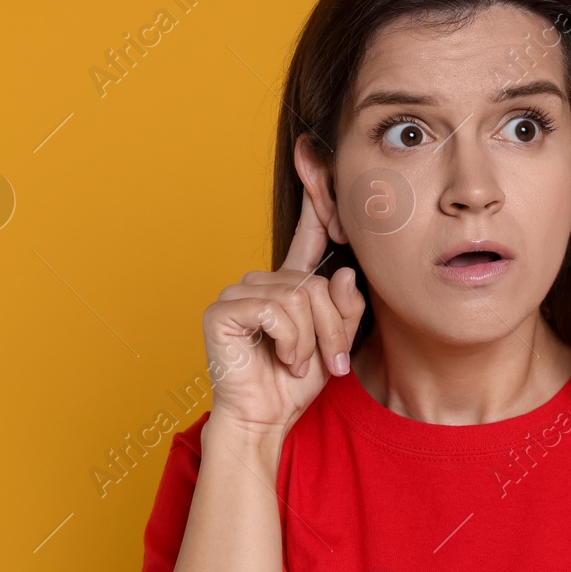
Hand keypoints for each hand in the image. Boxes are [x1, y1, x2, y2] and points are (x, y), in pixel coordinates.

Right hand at [203, 189, 365, 440]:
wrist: (264, 420)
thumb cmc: (295, 384)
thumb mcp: (336, 343)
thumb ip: (346, 308)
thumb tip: (345, 272)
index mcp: (290, 283)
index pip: (308, 232)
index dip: (314, 193)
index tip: (310, 151)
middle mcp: (263, 280)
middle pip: (317, 283)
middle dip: (333, 327)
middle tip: (331, 362)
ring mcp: (239, 292)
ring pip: (301, 297)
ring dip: (312, 341)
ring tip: (300, 364)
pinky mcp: (223, 310)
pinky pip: (278, 311)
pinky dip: (291, 342)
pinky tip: (282, 359)